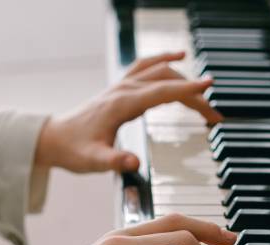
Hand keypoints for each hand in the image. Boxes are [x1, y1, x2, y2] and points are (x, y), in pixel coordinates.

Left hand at [35, 51, 222, 173]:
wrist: (54, 139)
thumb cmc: (74, 150)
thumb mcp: (93, 161)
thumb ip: (114, 161)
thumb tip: (135, 163)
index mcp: (121, 104)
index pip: (161, 92)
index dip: (187, 90)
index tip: (209, 87)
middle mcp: (124, 89)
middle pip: (167, 82)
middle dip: (194, 96)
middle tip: (214, 116)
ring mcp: (122, 85)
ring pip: (160, 71)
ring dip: (184, 79)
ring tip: (205, 94)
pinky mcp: (121, 87)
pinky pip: (147, 66)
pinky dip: (165, 60)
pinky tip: (178, 57)